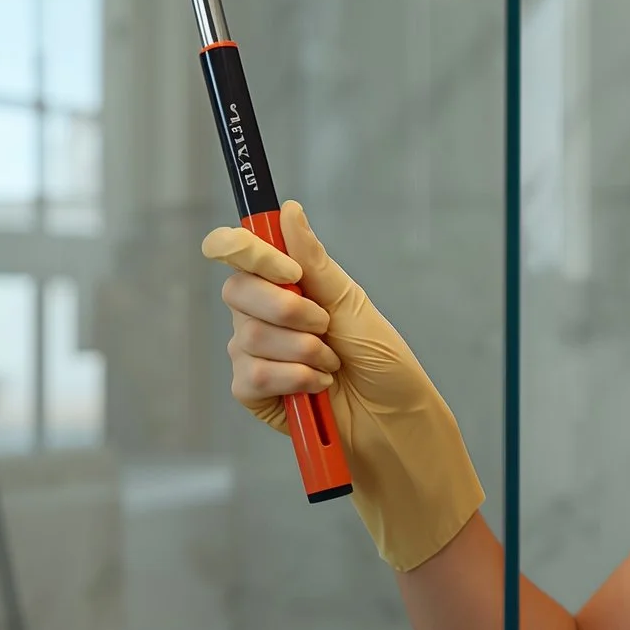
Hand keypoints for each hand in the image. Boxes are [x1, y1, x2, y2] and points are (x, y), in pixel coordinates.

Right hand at [203, 203, 483, 569]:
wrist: (392, 418)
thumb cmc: (380, 360)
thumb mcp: (351, 304)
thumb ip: (314, 262)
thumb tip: (288, 210)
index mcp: (284, 284)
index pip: (238, 251)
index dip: (247, 251)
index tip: (288, 271)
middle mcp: (261, 314)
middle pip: (237, 290)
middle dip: (289, 310)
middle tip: (325, 326)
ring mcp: (252, 353)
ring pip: (249, 336)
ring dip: (303, 351)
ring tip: (332, 364)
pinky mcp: (252, 392)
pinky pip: (253, 375)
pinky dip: (294, 380)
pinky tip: (318, 388)